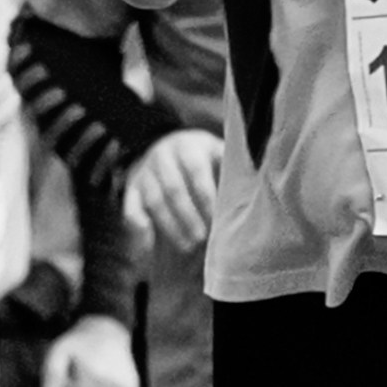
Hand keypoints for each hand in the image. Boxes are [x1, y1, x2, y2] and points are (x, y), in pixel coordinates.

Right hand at [126, 126, 229, 254]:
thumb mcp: (215, 150)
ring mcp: (145, 172)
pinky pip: (130, 208)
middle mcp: (162, 157)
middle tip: (203, 238)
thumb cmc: (200, 154)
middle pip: (173, 189)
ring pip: (154, 201)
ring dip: (170, 226)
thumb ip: (231, 164)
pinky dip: (137, 227)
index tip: (218, 220)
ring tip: (187, 246)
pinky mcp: (132, 187)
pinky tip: (148, 245)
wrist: (163, 141)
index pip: (197, 172)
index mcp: (188, 147)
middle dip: (189, 216)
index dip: (207, 199)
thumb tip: (256, 185)